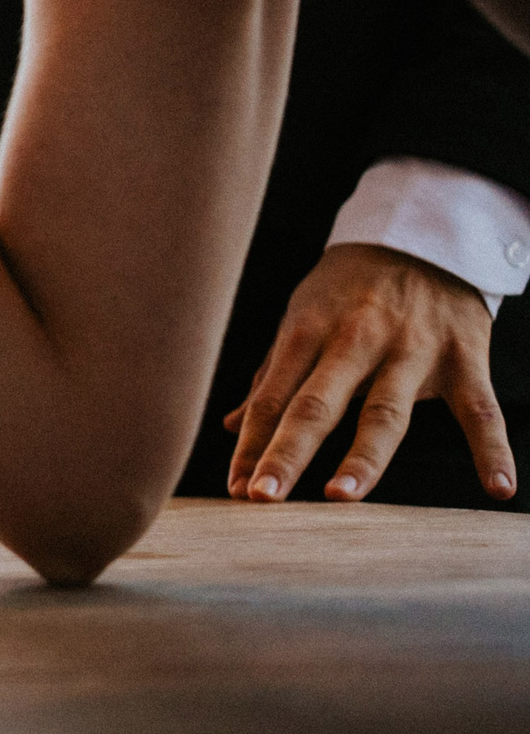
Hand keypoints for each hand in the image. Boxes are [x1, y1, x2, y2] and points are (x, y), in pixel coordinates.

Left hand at [225, 242, 513, 503]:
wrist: (424, 236)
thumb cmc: (349, 287)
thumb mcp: (303, 316)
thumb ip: (274, 374)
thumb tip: (234, 425)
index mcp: (309, 331)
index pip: (274, 397)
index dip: (253, 443)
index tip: (235, 487)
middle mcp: (356, 341)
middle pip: (317, 405)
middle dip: (288, 451)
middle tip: (263, 496)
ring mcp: (412, 350)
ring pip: (385, 412)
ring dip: (362, 457)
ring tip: (339, 497)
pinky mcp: (465, 356)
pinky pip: (480, 409)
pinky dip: (492, 448)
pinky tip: (497, 487)